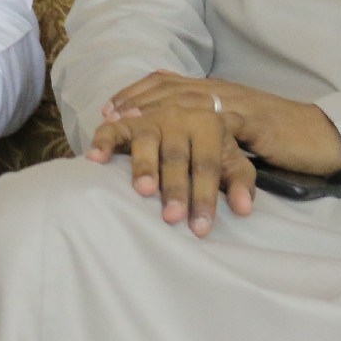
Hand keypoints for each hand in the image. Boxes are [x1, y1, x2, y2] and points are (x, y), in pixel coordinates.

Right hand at [83, 81, 281, 235]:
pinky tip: (96, 159)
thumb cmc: (208, 147)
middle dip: (175, 188)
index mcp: (208, 124)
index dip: (205, 197)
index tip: (201, 228)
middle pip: (177, 157)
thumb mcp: (229, 159)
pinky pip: (113, 129)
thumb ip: (239, 181)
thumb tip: (245, 210)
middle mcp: (179, 116)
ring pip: (147, 141)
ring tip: (144, 190)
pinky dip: (103, 141)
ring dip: (144, 166)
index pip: (208, 165)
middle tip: (173, 218)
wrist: (185, 112)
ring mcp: (150, 117)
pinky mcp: (126, 121)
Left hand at [101, 72, 340, 176]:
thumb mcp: (234, 125)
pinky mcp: (254, 121)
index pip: (162, 84)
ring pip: (187, 123)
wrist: (322, 132)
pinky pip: (221, 137)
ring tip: (143, 189)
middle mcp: (217, 91)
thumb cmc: (277, 135)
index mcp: (211, 90)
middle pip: (164, 100)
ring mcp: (234, 103)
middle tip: (104, 144)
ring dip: (162, 157)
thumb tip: (173, 136)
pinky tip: (184, 171)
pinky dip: (200, 156)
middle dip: (131, 122)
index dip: (131, 98)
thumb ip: (206, 125)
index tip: (105, 115)